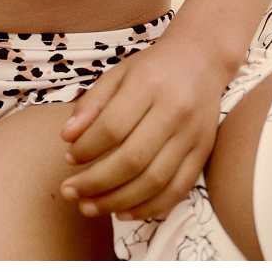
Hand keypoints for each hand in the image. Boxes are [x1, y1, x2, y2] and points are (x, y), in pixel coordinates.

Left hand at [58, 30, 236, 220]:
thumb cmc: (153, 68)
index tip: (69, 158)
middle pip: (133, 159)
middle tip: (71, 191)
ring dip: (118, 201)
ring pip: (155, 181)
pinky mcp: (204, 152)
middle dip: (96, 183)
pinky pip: (178, 190)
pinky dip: (150, 207)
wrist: (202, 59)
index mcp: (149, 85)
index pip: (113, 127)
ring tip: (90, 207)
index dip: (87, 149)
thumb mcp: (118, 73)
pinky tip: (124, 212)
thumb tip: (67, 138)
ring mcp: (193, 135)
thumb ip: (92, 103)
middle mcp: (175, 111)